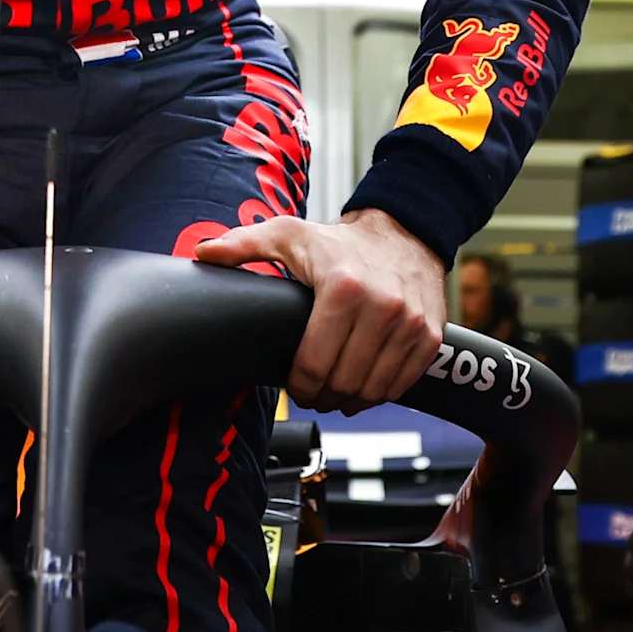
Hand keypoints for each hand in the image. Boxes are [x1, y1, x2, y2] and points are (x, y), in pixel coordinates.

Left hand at [193, 209, 443, 409]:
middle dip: (321, 394)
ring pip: (372, 391)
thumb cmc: (339, 241)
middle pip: (341, 383)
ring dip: (349, 400)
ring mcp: (410, 324)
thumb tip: (202, 254)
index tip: (293, 383)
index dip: (297, 385)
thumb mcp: (288, 234)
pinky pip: (401, 385)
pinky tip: (363, 384)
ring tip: (334, 389)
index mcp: (342, 288)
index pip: (312, 365)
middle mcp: (381, 308)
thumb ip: (242, 245)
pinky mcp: (429, 336)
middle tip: (312, 389)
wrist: (404, 231)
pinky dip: (379, 394)